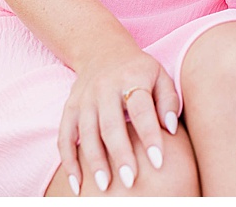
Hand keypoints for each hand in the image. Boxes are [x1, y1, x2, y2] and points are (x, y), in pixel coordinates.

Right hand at [57, 42, 180, 193]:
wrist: (102, 49)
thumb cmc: (139, 70)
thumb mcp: (160, 75)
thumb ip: (168, 101)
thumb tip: (170, 129)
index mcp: (131, 78)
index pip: (141, 110)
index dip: (149, 135)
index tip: (158, 161)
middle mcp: (105, 88)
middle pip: (110, 125)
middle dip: (120, 154)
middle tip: (130, 181)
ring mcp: (84, 99)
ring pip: (86, 133)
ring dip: (94, 162)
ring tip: (104, 186)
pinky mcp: (69, 108)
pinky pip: (64, 137)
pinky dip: (68, 161)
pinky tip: (77, 184)